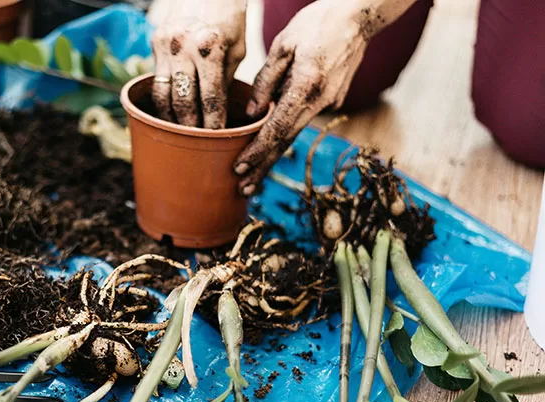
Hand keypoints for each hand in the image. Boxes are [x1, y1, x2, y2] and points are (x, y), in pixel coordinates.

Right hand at [150, 0, 246, 128]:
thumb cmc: (228, 19)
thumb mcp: (236, 49)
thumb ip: (226, 82)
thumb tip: (221, 115)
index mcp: (209, 48)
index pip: (210, 98)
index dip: (213, 123)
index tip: (216, 139)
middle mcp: (183, 47)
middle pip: (184, 102)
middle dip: (191, 127)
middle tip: (197, 142)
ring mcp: (165, 45)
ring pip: (164, 96)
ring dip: (172, 119)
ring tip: (181, 133)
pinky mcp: (154, 43)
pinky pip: (156, 81)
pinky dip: (163, 102)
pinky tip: (169, 115)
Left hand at [234, 0, 372, 195]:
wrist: (358, 16)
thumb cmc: (316, 23)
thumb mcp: (283, 45)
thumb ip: (266, 80)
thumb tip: (253, 113)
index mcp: (305, 87)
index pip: (276, 129)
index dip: (256, 152)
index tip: (239, 168)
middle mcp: (319, 101)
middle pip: (285, 143)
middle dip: (262, 167)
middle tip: (242, 189)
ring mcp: (328, 103)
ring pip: (294, 135)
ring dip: (272, 157)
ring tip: (252, 177)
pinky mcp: (331, 99)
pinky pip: (302, 121)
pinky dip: (284, 136)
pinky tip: (268, 148)